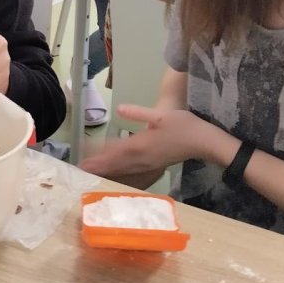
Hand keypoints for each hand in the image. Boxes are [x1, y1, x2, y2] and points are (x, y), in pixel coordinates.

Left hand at [79, 105, 213, 177]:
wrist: (203, 142)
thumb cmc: (183, 126)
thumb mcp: (161, 115)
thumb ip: (139, 113)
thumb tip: (120, 109)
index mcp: (142, 145)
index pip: (115, 153)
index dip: (98, 158)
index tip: (83, 163)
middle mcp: (142, 158)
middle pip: (115, 164)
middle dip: (97, 167)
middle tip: (80, 170)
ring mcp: (148, 164)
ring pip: (123, 169)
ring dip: (106, 171)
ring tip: (91, 172)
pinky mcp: (153, 166)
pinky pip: (132, 171)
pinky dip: (120, 172)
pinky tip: (114, 173)